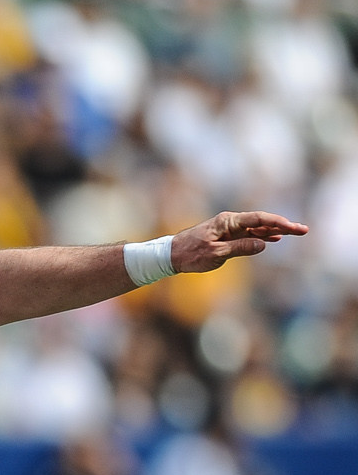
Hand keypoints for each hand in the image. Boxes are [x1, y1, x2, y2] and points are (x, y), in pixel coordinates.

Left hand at [168, 211, 308, 273]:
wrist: (170, 256)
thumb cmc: (190, 254)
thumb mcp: (216, 253)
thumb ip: (240, 248)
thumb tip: (263, 244)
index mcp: (227, 221)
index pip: (258, 219)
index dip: (277, 222)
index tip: (292, 228)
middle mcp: (230, 222)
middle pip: (261, 221)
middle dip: (283, 225)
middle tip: (303, 230)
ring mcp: (229, 229)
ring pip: (257, 228)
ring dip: (275, 231)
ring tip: (295, 233)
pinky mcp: (226, 237)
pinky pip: (248, 234)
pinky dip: (262, 236)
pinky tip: (273, 239)